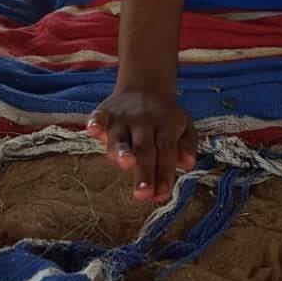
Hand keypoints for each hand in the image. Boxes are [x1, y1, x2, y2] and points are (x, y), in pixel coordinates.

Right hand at [86, 88, 196, 202]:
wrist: (146, 85)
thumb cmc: (165, 116)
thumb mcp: (184, 126)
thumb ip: (187, 144)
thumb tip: (189, 163)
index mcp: (165, 125)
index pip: (166, 151)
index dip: (164, 173)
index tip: (162, 195)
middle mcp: (143, 122)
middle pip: (144, 149)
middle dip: (144, 172)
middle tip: (143, 194)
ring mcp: (122, 118)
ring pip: (120, 137)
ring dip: (122, 152)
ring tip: (126, 165)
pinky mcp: (104, 112)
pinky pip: (98, 117)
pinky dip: (94, 124)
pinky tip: (93, 130)